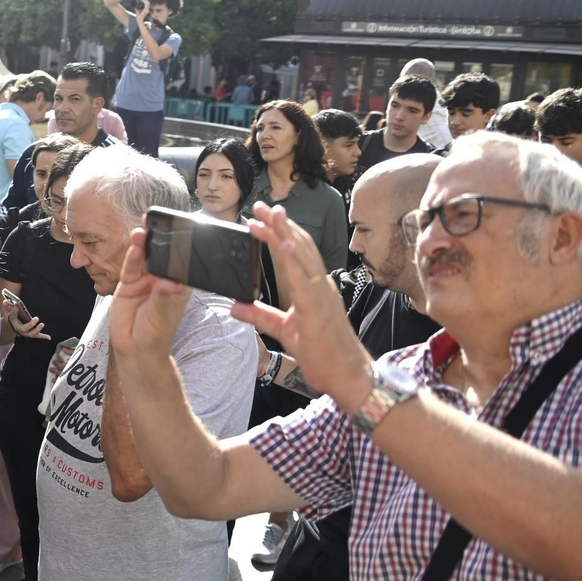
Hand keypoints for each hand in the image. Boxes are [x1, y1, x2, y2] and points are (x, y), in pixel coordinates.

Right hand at [0, 294, 49, 339]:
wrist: (12, 327)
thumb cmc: (12, 318)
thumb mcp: (9, 313)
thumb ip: (8, 307)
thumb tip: (6, 301)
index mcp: (15, 325)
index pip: (14, 319)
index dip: (14, 314)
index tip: (16, 308)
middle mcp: (21, 331)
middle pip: (25, 329)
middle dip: (31, 324)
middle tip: (36, 318)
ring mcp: (27, 333)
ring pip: (32, 334)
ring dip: (38, 330)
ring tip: (42, 324)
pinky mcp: (32, 333)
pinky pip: (38, 336)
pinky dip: (43, 336)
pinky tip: (49, 337)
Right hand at [109, 227, 192, 362]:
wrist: (134, 350)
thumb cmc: (155, 336)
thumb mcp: (161, 317)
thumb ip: (163, 296)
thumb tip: (170, 282)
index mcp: (178, 285)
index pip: (182, 261)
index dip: (181, 246)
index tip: (180, 232)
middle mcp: (162, 278)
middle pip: (162, 254)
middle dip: (161, 239)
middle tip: (158, 223)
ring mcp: (144, 280)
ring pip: (145, 257)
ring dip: (144, 244)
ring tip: (143, 231)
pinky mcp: (128, 283)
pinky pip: (131, 266)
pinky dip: (132, 256)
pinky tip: (134, 245)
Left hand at [230, 202, 373, 405]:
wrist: (347, 375)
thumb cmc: (322, 352)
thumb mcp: (284, 330)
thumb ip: (261, 316)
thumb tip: (235, 307)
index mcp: (313, 288)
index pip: (295, 253)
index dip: (279, 233)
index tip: (259, 218)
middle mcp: (320, 286)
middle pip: (299, 247)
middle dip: (279, 224)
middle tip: (260, 205)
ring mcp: (322, 296)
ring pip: (303, 257)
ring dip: (286, 233)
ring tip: (271, 214)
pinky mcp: (318, 311)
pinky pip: (305, 282)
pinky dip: (294, 262)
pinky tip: (284, 246)